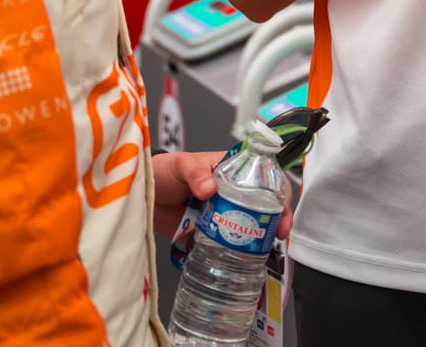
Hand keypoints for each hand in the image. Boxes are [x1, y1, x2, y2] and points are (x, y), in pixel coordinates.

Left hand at [151, 150, 292, 239]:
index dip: (279, 191)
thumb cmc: (162, 171)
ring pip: (248, 225)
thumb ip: (194, 173)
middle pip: (262, 204)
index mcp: (230, 170)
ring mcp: (222, 214)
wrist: (143, 195)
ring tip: (264, 250)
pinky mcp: (210, 232)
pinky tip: (243, 259)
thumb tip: (209, 189)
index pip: (264, 177)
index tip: (282, 208)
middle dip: (275, 219)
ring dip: (259, 238)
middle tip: (277, 234)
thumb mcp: (180, 165)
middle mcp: (231, 192)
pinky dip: (237, 251)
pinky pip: (228, 242)